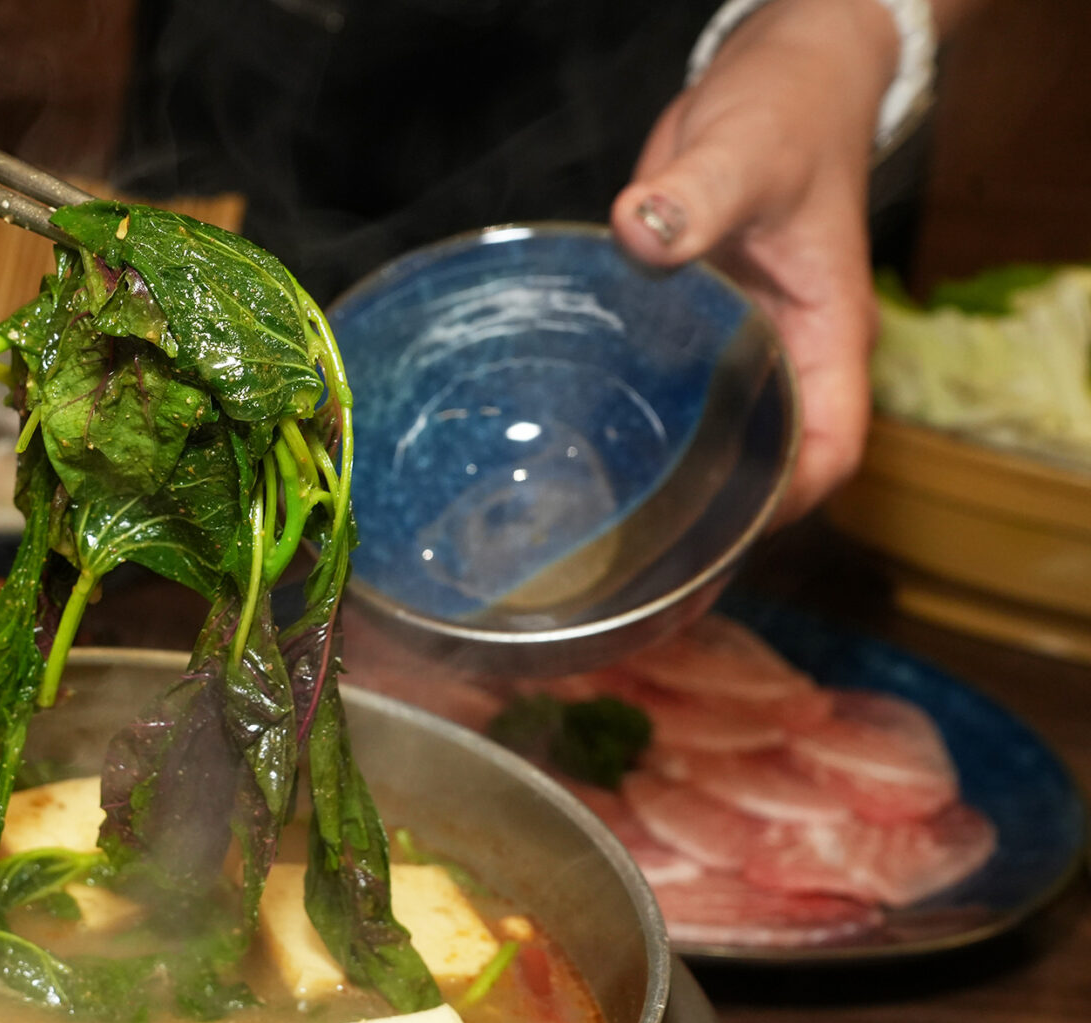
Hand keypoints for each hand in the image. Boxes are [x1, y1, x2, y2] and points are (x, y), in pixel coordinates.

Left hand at [609, 0, 900, 521]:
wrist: (769, 79)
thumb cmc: (785, 114)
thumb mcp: (746, 150)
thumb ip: (699, 192)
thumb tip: (643, 231)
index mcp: (825, 340)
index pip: (826, 451)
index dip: (782, 505)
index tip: (714, 536)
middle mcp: (781, 360)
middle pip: (761, 472)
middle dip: (706, 529)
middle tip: (626, 579)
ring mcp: (732, 352)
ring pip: (706, 446)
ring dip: (658, 493)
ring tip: (583, 552)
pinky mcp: (682, 335)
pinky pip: (659, 402)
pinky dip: (622, 433)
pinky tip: (560, 461)